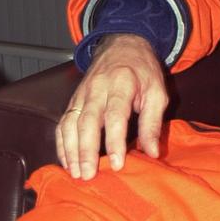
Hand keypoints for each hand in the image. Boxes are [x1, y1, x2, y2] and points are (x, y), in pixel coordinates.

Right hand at [56, 35, 168, 179]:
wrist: (122, 44)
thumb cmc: (142, 70)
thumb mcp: (157, 91)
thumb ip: (153, 122)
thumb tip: (152, 153)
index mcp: (122, 83)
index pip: (115, 115)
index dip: (114, 141)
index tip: (117, 165)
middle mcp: (97, 88)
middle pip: (87, 121)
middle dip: (86, 151)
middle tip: (88, 176)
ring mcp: (82, 93)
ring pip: (70, 122)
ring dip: (70, 150)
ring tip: (76, 173)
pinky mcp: (74, 99)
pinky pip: (63, 122)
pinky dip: (62, 142)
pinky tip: (67, 161)